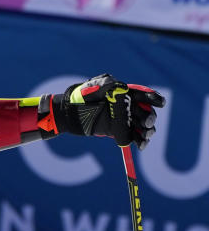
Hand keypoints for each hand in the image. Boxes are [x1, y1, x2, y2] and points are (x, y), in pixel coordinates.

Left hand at [44, 74, 164, 148]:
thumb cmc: (80, 96)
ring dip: (148, 131)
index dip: (154, 98)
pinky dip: (139, 141)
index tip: (161, 103)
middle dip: (150, 117)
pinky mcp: (119, 131)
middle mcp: (127, 105)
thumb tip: (121, 86)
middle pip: (146, 111)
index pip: (143, 94)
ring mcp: (124, 119)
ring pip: (143, 125)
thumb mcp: (90, 87)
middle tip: (147, 124)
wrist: (70, 113)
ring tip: (147, 136)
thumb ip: (105, 84)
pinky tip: (141, 145)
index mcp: (124, 92)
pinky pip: (133, 136)